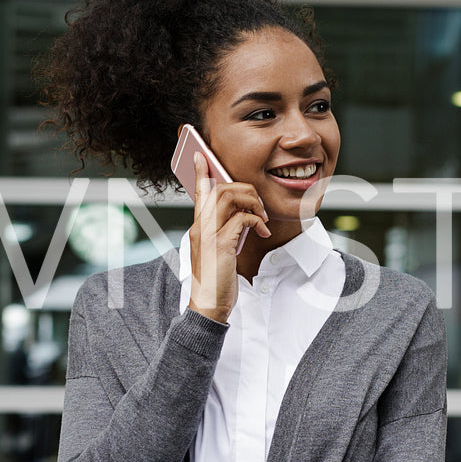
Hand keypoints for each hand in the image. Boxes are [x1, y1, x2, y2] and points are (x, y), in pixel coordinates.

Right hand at [187, 151, 268, 323]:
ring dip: (252, 202)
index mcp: (198, 228)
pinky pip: (241, 219)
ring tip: (262, 218)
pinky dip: (256, 221)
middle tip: (259, 208)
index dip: (199, 172)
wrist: (209, 306)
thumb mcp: (219, 252)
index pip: (197, 193)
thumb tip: (241, 216)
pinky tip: (262, 233)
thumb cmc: (216, 281)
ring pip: (228, 197)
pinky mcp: (220, 245)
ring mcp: (208, 235)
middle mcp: (199, 228)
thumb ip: (224, 232)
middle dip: (244, 190)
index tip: (200, 155)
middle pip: (219, 188)